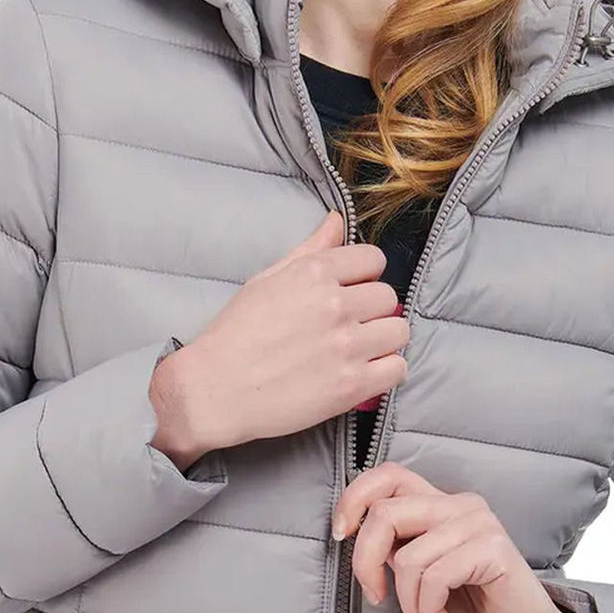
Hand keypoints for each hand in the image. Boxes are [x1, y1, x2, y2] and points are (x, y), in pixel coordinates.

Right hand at [148, 211, 409, 470]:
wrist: (215, 390)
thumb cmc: (234, 335)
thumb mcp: (266, 280)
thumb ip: (309, 251)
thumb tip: (337, 222)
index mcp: (314, 274)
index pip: (373, 260)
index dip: (363, 277)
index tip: (350, 292)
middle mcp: (335, 306)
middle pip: (388, 297)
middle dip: (372, 310)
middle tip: (349, 326)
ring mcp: (347, 347)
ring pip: (398, 332)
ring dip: (383, 340)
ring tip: (359, 350)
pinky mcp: (352, 385)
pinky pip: (397, 369)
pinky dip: (386, 371)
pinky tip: (364, 372)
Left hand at [332, 462, 598, 612]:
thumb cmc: (471, 611)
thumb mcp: (417, 573)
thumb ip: (395, 547)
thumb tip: (353, 531)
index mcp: (439, 504)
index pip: (387, 475)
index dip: (353, 499)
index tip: (340, 535)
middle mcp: (460, 504)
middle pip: (384, 513)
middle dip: (366, 562)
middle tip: (377, 597)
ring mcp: (479, 523)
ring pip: (408, 557)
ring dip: (408, 602)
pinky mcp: (493, 548)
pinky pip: (434, 577)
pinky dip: (428, 610)